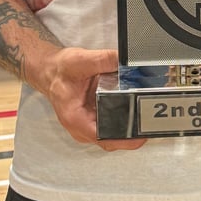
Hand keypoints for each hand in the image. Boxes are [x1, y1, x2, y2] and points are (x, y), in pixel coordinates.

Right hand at [28, 45, 146, 151]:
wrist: (50, 70)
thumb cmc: (59, 71)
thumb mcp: (80, 61)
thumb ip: (104, 60)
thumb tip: (125, 60)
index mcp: (75, 118)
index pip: (103, 138)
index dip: (124, 140)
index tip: (141, 136)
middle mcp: (81, 126)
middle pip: (111, 140)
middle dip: (131, 135)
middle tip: (149, 123)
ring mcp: (87, 124)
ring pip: (112, 134)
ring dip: (128, 128)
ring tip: (145, 116)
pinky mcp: (93, 118)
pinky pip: (111, 125)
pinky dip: (123, 119)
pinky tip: (134, 110)